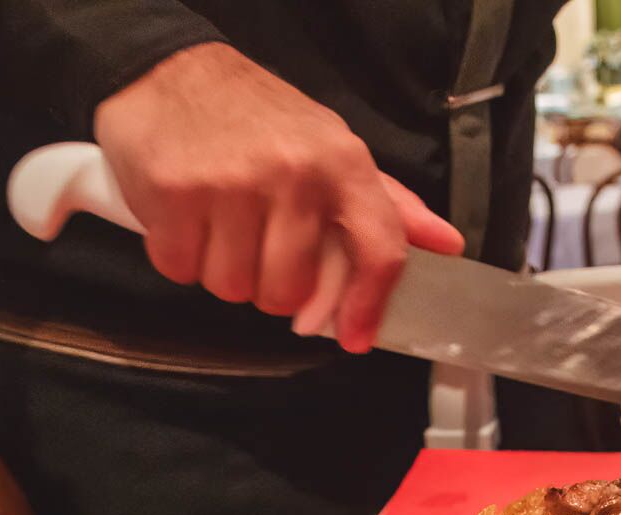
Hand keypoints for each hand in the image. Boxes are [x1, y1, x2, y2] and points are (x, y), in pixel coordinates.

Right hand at [93, 43, 463, 352]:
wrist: (173, 72)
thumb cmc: (262, 122)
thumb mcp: (333, 149)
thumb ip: (388, 205)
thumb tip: (447, 244)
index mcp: (343, 164)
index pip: (378, 251)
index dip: (369, 305)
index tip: (354, 337)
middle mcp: (293, 173)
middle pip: (288, 292)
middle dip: (270, 285)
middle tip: (258, 247)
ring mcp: (231, 183)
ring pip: (233, 288)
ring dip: (223, 272)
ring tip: (220, 226)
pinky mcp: (173, 193)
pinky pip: (182, 270)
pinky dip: (180, 257)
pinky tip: (186, 219)